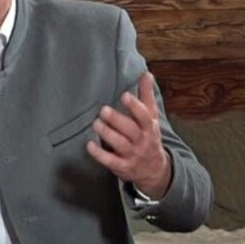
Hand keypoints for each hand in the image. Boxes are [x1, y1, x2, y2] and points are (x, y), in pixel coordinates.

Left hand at [86, 72, 171, 198]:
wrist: (155, 170)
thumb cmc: (149, 137)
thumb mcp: (151, 117)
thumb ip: (146, 96)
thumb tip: (146, 74)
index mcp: (149, 127)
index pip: (144, 116)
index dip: (135, 106)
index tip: (124, 95)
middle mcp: (142, 140)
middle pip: (131, 130)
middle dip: (117, 120)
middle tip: (103, 110)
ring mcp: (132, 154)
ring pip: (120, 144)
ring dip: (107, 133)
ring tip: (96, 123)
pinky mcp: (122, 166)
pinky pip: (110, 160)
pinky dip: (99, 154)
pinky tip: (89, 145)